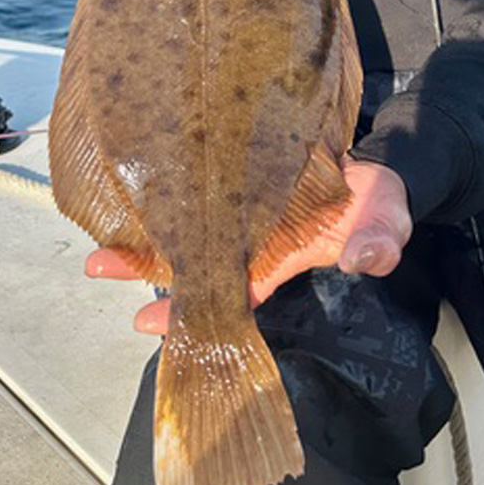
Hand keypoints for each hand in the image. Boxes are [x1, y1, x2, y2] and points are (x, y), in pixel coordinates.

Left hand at [85, 160, 411, 334]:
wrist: (367, 162)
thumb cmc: (373, 202)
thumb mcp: (386, 219)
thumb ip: (379, 240)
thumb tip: (367, 259)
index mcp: (277, 260)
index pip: (227, 295)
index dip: (189, 312)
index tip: (146, 322)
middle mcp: (247, 240)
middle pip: (188, 261)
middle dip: (142, 267)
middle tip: (97, 264)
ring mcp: (236, 208)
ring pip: (180, 226)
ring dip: (141, 234)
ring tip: (97, 239)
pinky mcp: (232, 174)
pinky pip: (191, 188)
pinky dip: (162, 191)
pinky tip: (129, 185)